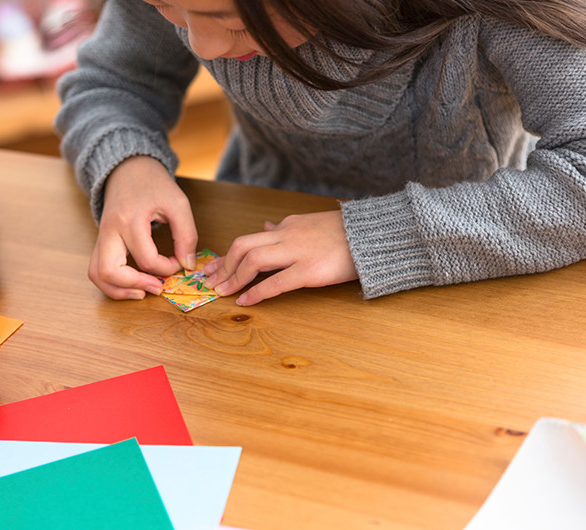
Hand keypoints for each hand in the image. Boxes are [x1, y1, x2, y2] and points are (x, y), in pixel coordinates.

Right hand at [89, 156, 197, 298]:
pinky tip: (131, 285)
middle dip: (134, 286)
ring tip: (141, 293)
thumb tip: (188, 265)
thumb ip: (187, 235)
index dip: (166, 269)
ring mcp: (101, 237)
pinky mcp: (100, 242)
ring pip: (97, 275)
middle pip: (109, 271)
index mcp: (130, 219)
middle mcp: (110, 231)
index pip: (147, 259)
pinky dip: (111, 283)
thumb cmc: (154, 184)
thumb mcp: (178, 203)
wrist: (128, 168)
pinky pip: (97, 269)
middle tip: (157, 288)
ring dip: (118, 290)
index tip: (178, 263)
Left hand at [202, 210, 357, 305]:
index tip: (214, 267)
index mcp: (289, 225)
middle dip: (223, 265)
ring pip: (253, 260)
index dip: (229, 255)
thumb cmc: (346, 233)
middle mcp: (288, 235)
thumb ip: (286, 228)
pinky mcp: (310, 270)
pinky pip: (276, 282)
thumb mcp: (311, 223)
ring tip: (223, 292)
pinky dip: (257, 292)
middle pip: (243, 245)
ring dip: (234, 277)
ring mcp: (298, 252)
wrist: (375, 234)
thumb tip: (266, 227)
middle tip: (210, 281)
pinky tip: (246, 302)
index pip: (251, 239)